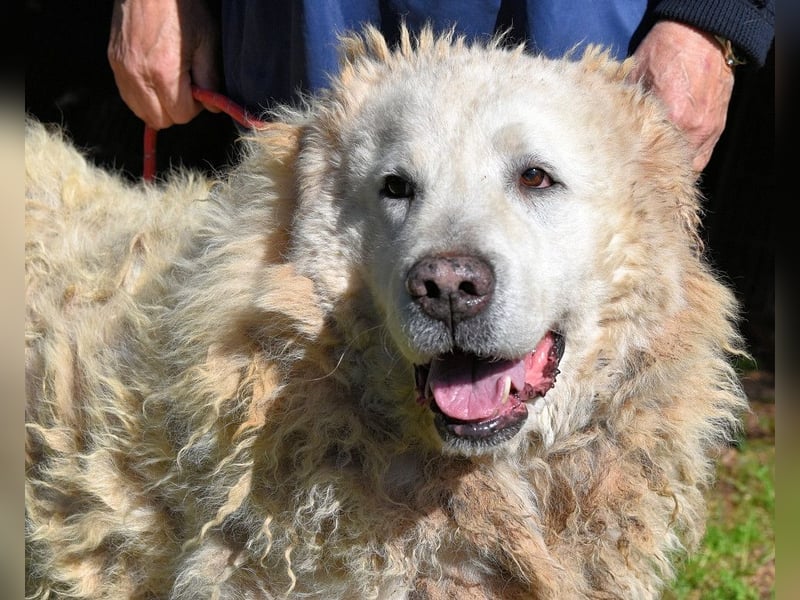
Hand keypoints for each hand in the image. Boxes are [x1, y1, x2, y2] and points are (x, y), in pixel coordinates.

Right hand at [107, 0, 220, 129]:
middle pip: (159, 120)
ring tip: (169, 83)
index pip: (181, 115)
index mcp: (164, 72)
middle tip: (185, 89)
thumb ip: (210, 79)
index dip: (195, 107)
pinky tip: (154, 79)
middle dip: (176, 111)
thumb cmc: (182, 9)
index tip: (198, 89)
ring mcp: (123, 70)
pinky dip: (143, 96)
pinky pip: (128, 96)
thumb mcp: (207, 41)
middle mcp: (139, 75)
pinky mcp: (114, 63)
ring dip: (158, 106)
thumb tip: (211, 107)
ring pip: (141, 112)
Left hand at [629, 20, 734, 171]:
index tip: (624, 172)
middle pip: (670, 167)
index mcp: (671, 118)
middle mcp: (692, 129)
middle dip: (655, 172)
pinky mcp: (717, 127)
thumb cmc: (665, 51)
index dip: (636, 167)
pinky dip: (689, 160)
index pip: (650, 157)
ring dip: (673, 168)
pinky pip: (702, 155)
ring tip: (656, 171)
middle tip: (638, 176)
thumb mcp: (636, 75)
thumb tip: (610, 124)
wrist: (702, 34)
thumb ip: (627, 105)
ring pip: (689, 166)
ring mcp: (707, 130)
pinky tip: (674, 161)